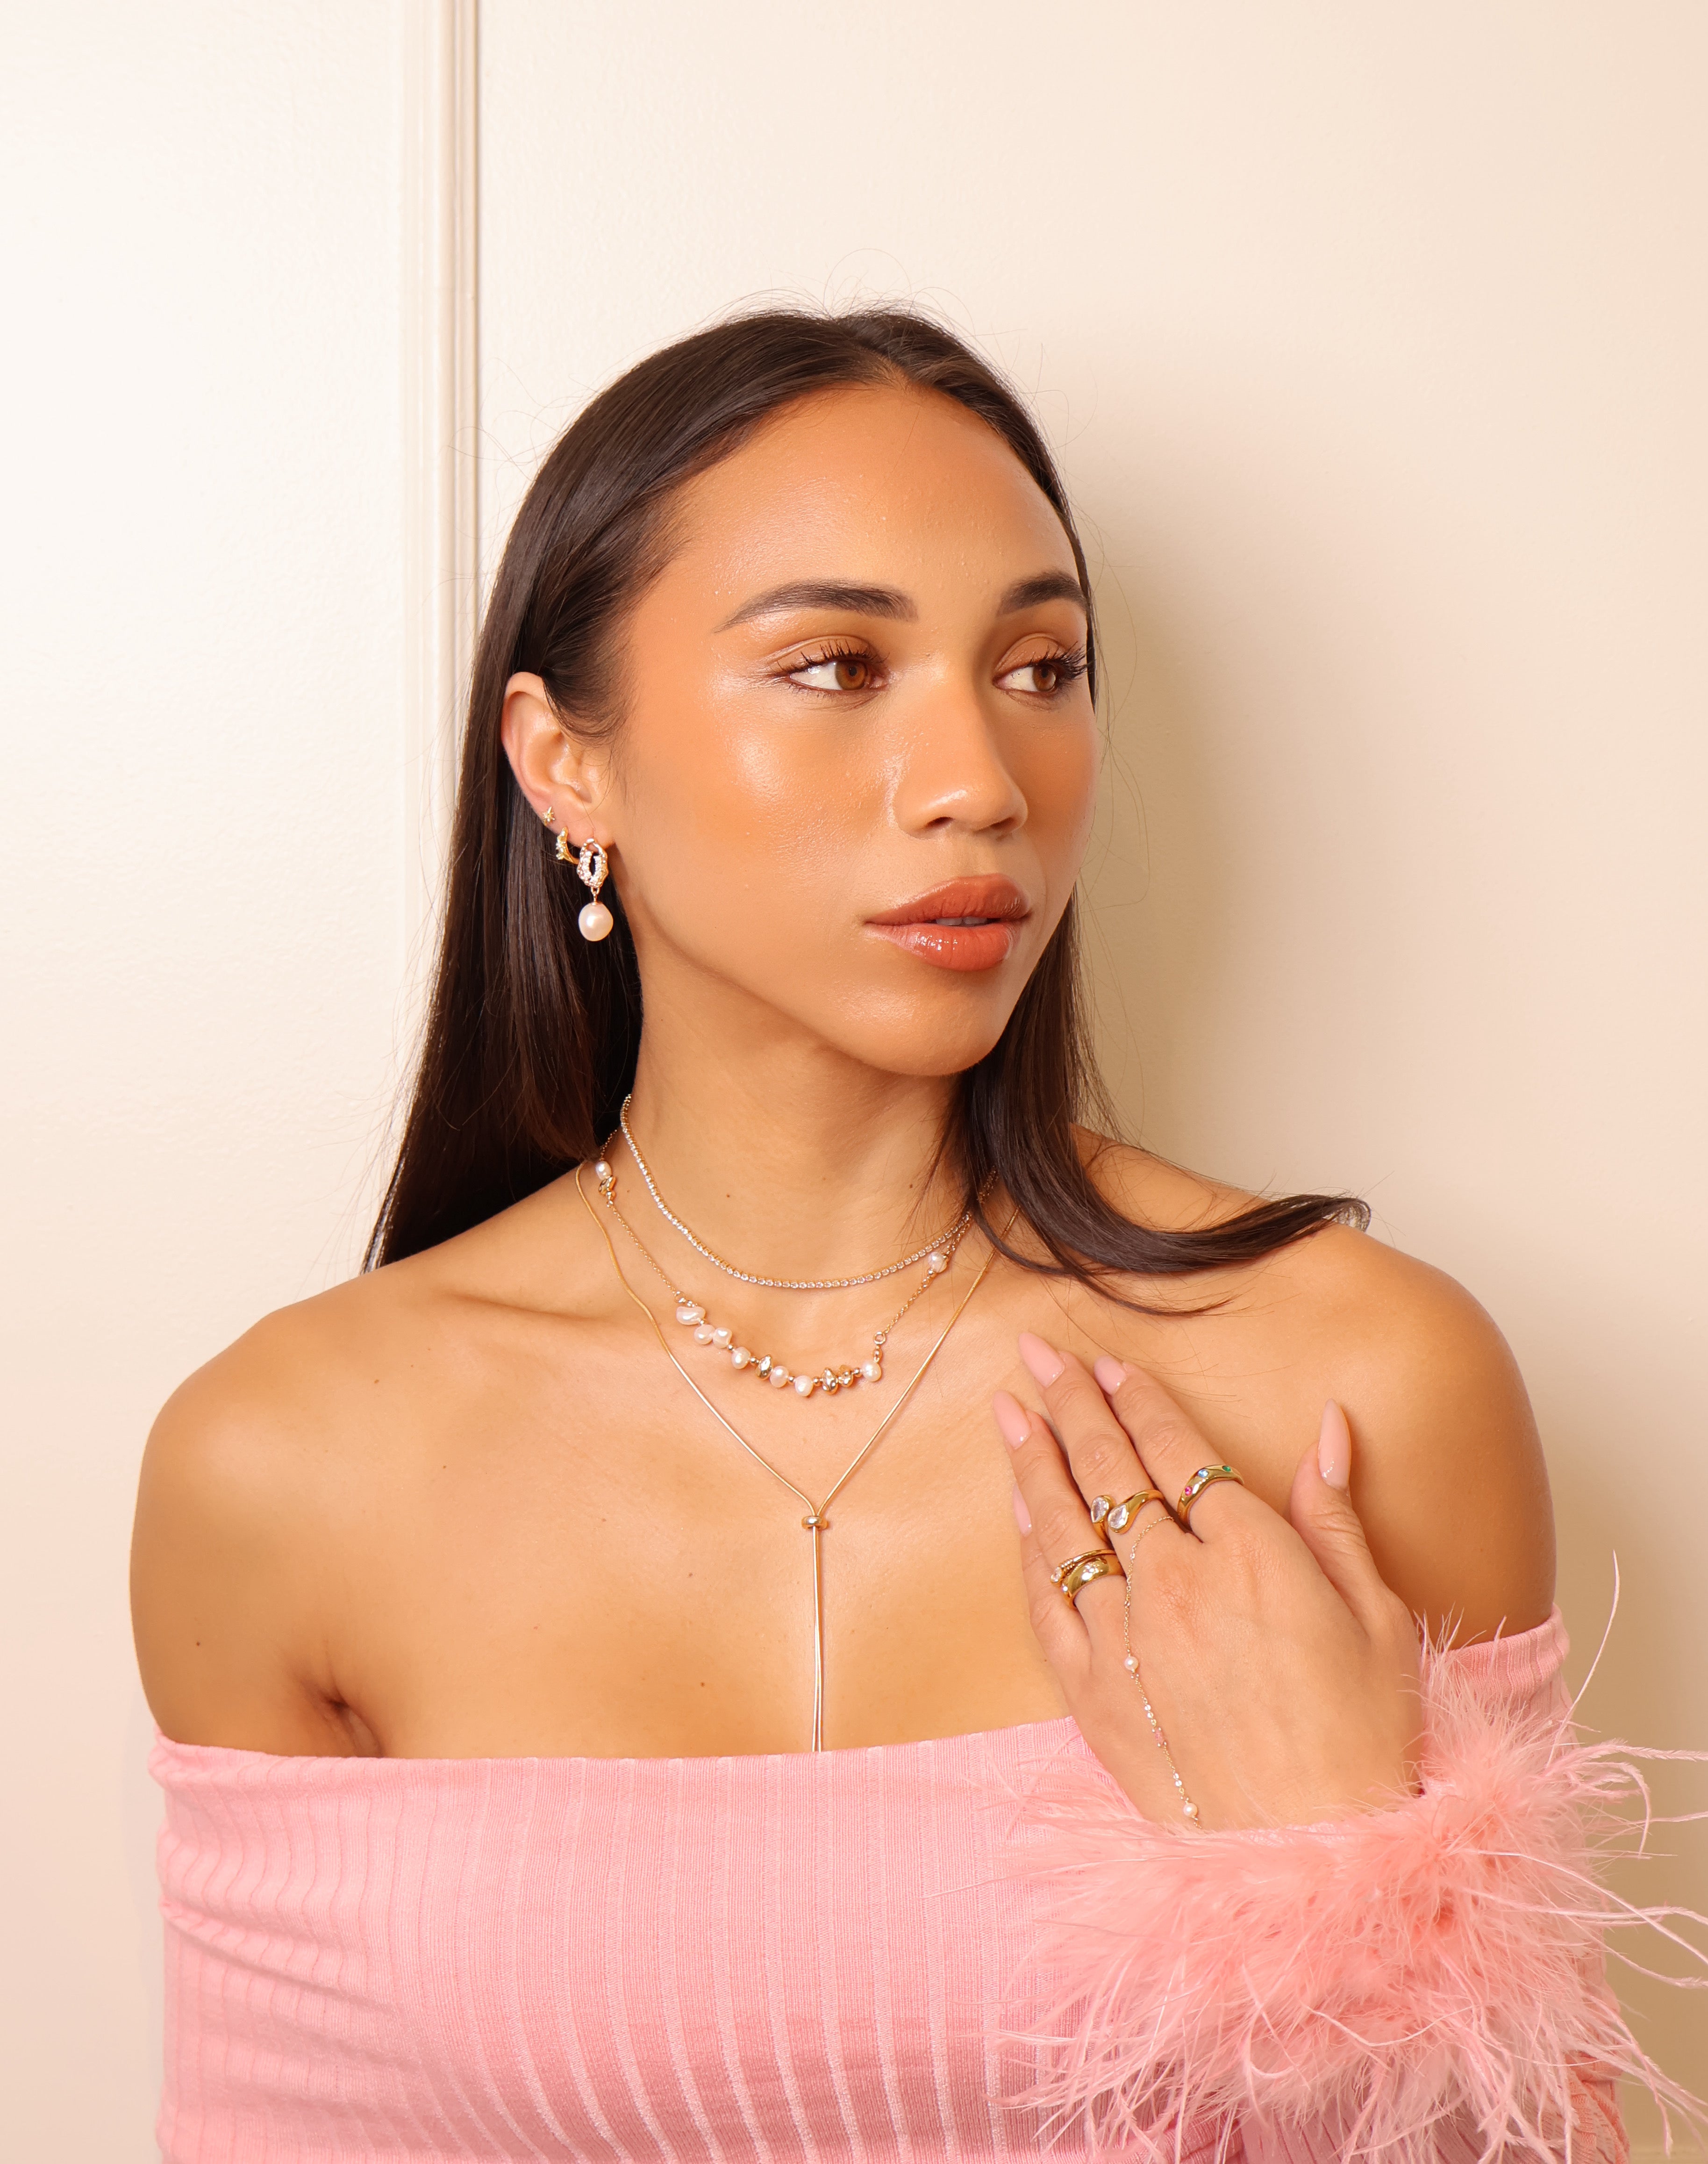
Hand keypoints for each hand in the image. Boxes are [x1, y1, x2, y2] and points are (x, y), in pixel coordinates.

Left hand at [996, 1335, 1422, 1828]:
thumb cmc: (1362, 1740)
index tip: (1109, 1364)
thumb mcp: (1378, 1618)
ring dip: (1034, 1460)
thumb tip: (1330, 1429)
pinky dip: (1028, 1549)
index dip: (1139, 1402)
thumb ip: (1336, 1517)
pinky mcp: (1092, 1695)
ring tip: (1009, 1408)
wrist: (1315, 1860)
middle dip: (1072, 1405)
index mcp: (1252, 1558)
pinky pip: (1047, 1604)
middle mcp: (1178, 1586)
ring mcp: (1126, 1640)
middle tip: (1037, 1352)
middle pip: (1110, 1473)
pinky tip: (1019, 1508)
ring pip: (1066, 1528)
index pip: (1177, 1454)